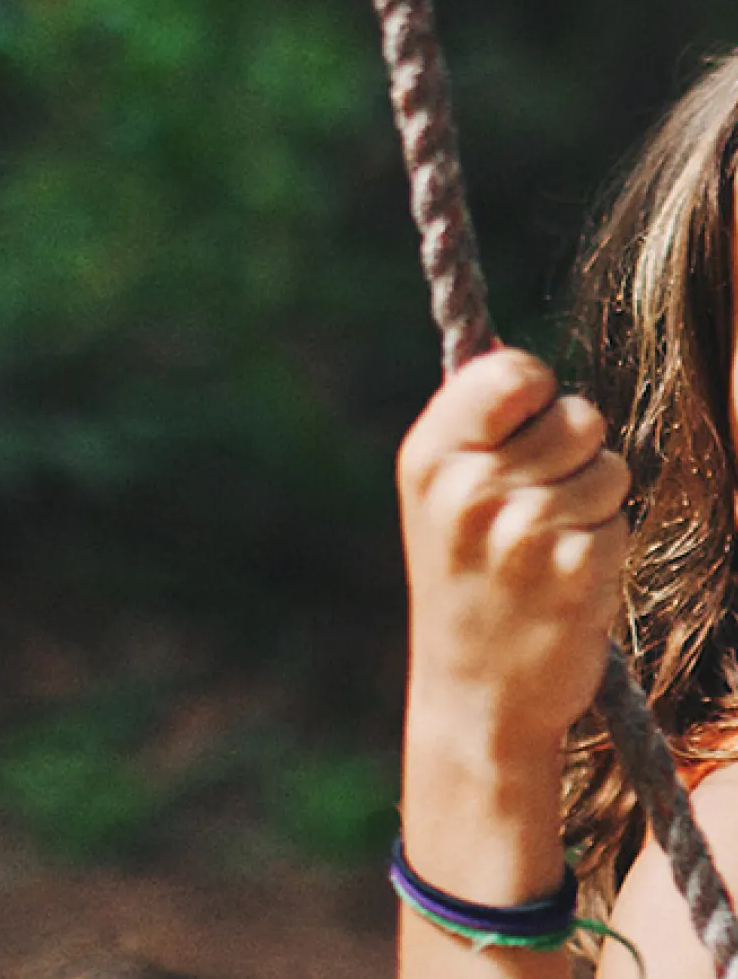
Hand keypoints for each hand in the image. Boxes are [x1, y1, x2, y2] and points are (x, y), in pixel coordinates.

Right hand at [397, 347, 629, 759]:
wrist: (474, 695)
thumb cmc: (462, 577)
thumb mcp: (437, 494)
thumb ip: (473, 424)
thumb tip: (512, 354)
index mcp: (429, 455)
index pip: (513, 370)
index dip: (535, 394)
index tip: (523, 430)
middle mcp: (469, 487)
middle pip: (578, 416)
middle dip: (574, 455)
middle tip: (535, 506)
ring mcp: (521, 530)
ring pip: (609, 468)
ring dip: (594, 504)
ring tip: (547, 547)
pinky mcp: (572, 571)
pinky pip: (621, 521)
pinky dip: (605, 548)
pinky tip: (565, 582)